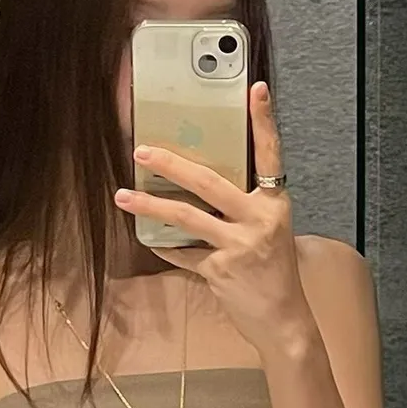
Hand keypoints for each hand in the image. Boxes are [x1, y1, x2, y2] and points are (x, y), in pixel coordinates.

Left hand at [114, 82, 311, 350]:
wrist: (283, 318)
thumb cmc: (274, 272)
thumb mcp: (269, 230)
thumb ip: (243, 207)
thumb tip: (200, 184)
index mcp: (275, 203)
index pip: (270, 154)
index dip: (263, 121)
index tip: (255, 89)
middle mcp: (258, 219)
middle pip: (209, 182)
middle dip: (172, 164)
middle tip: (142, 150)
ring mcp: (238, 246)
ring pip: (186, 217)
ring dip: (150, 205)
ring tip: (123, 195)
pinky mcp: (219, 270)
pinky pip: (183, 253)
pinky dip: (165, 246)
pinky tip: (148, 239)